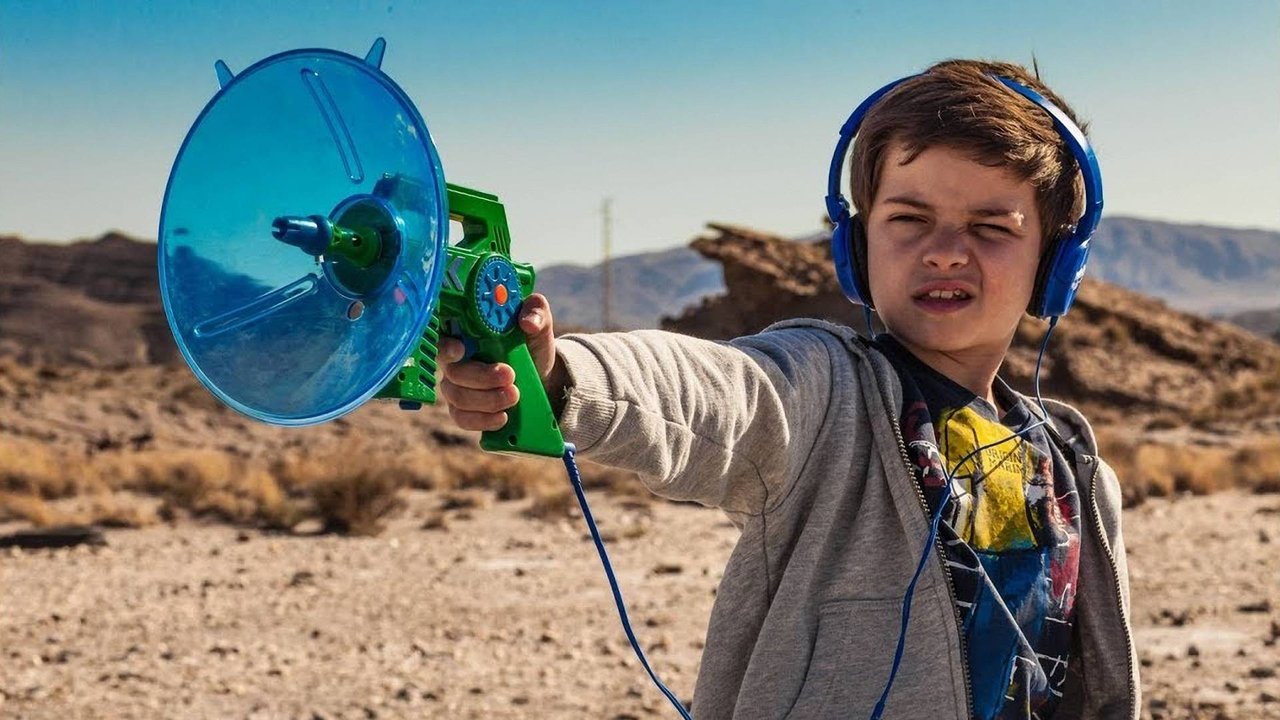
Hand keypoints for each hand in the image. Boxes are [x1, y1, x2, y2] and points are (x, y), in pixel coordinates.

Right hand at [438, 293, 560, 431]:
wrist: (541, 378)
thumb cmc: (531, 345)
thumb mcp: (539, 324)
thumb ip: (536, 311)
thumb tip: (528, 322)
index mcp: (466, 335)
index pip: (444, 339)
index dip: (448, 346)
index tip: (462, 350)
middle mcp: (456, 361)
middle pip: (454, 372)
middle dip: (482, 376)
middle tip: (509, 375)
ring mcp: (457, 387)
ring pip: (458, 397)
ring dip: (487, 399)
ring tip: (514, 395)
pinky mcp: (464, 410)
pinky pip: (463, 419)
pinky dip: (483, 420)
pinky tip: (503, 417)